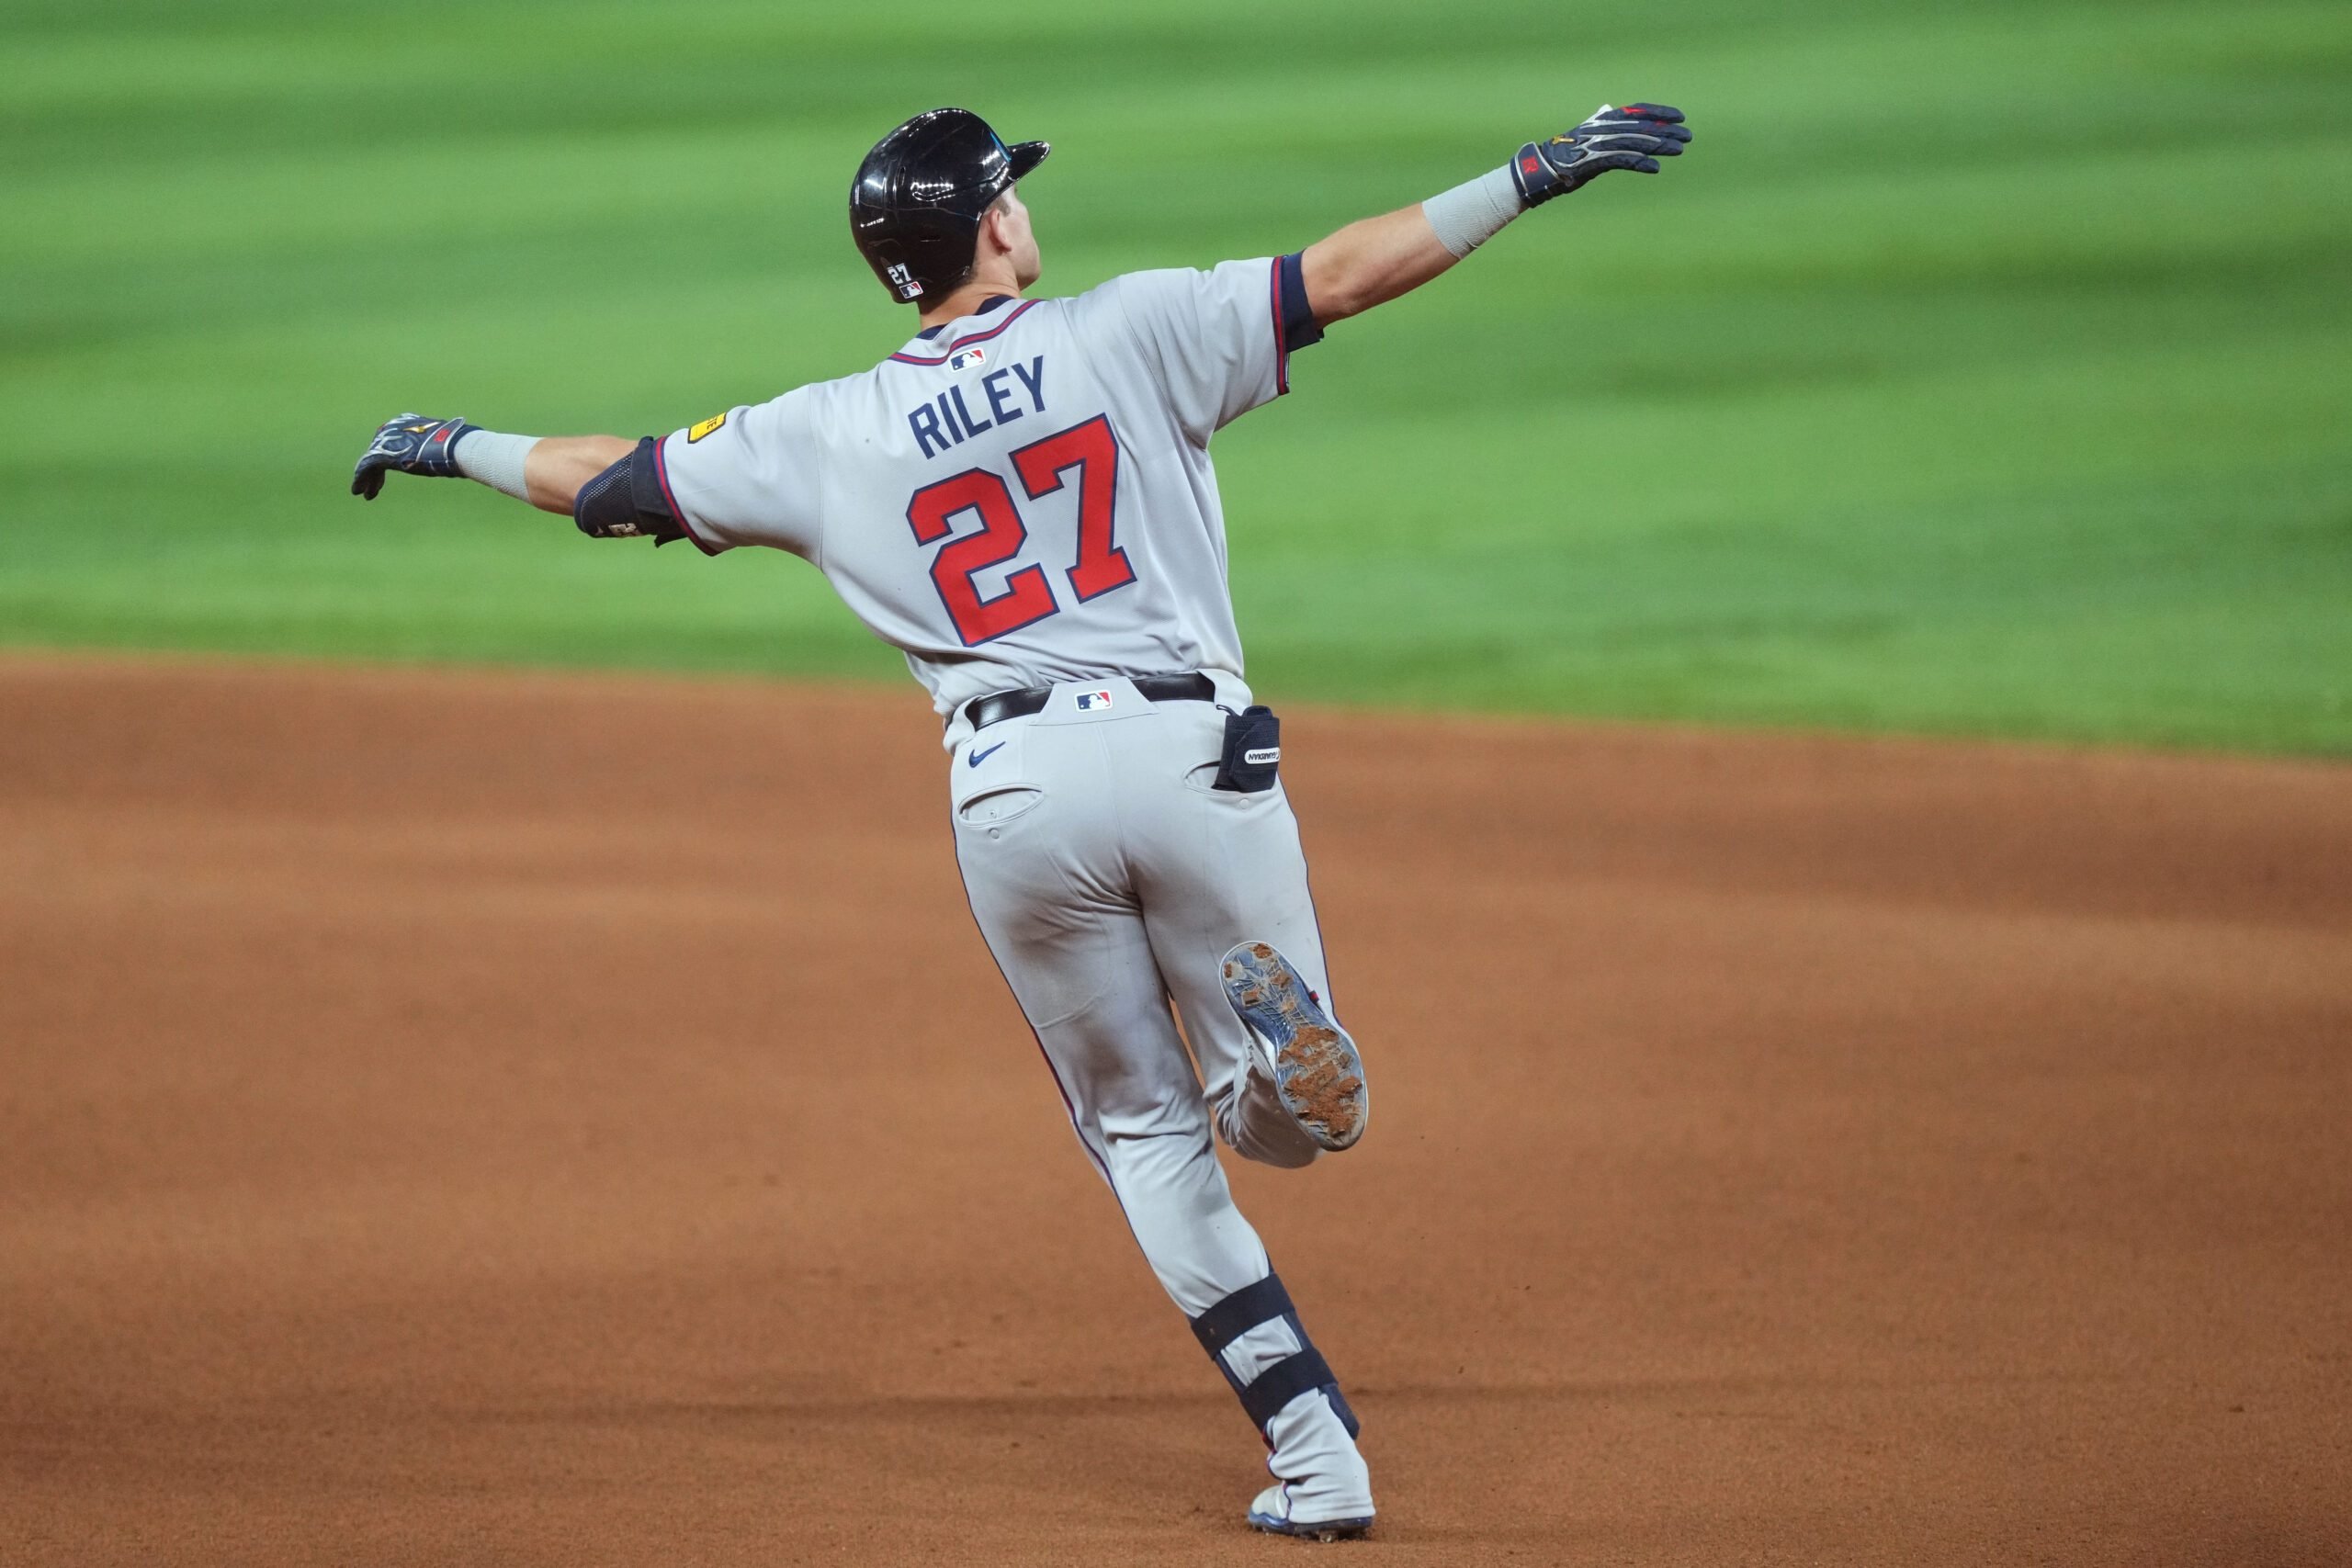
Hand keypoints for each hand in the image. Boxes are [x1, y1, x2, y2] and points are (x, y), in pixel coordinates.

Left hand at [351, 413, 476, 499]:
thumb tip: (463, 453)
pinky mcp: (381, 453)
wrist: (455, 447)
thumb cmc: (458, 446)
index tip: (390, 469)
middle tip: (375, 486)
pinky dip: (361, 480)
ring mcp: (386, 440)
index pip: (393, 440)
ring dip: (368, 479)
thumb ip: (442, 448)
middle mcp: (393, 428)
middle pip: (379, 450)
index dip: (390, 457)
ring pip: (371, 460)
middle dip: (376, 470)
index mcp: (408, 422)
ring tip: (366, 494)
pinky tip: (359, 492)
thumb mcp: (448, 445)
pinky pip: (366, 467)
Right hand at [1511, 103, 1690, 205]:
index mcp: (1604, 119)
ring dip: (1660, 146)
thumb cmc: (1566, 153)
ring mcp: (1599, 144)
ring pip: (1636, 142)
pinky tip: (1655, 168)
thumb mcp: (1588, 135)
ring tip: (1679, 150)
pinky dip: (1640, 163)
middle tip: (1688, 136)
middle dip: (1667, 131)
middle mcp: (1604, 128)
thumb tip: (1613, 116)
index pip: (1638, 110)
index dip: (1660, 112)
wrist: (1543, 168)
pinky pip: (1621, 160)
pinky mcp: (1593, 161)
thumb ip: (1603, 125)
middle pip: (1642, 126)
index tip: (1680, 117)